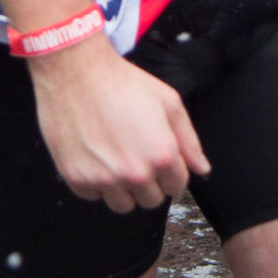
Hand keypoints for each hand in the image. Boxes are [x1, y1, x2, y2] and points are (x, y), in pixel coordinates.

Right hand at [28, 38, 209, 212]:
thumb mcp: (168, 102)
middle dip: (148, 180)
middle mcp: (135, 173)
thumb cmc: (120, 82)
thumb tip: (201, 167)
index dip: (170, 169)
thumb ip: (189, 140)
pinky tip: (95, 155)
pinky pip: (93, 196)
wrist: (76, 72)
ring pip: (123, 204)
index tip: (157, 156)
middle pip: (151, 199)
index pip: (177, 186)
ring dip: (122, 187)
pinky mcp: (78, 179)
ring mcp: (105, 179)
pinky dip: (95, 181)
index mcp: (161, 155)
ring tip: (115, 157)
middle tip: (135, 152)